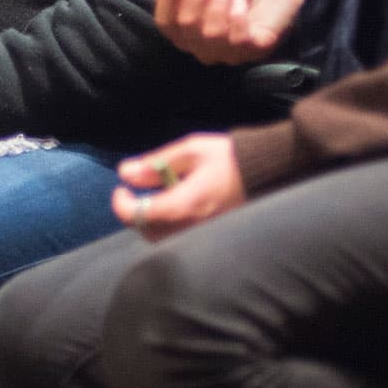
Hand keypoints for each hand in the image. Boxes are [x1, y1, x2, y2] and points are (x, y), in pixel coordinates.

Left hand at [113, 133, 245, 239]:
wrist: (266, 171)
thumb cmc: (229, 157)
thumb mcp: (190, 150)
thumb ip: (156, 162)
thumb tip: (126, 172)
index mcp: (183, 204)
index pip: (137, 215)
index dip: (122, 203)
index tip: (122, 188)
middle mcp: (190, 225)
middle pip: (146, 230)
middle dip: (135, 212)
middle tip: (137, 191)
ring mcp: (201, 233)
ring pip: (161, 238)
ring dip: (150, 220)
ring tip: (157, 196)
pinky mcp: (209, 234)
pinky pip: (177, 237)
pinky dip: (167, 224)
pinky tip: (175, 205)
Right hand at [153, 0, 303, 65]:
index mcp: (186, 33)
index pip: (166, 24)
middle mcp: (202, 49)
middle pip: (186, 25)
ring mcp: (227, 54)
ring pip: (211, 33)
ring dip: (219, 0)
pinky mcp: (252, 53)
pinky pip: (237, 38)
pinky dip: (237, 15)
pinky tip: (241, 2)